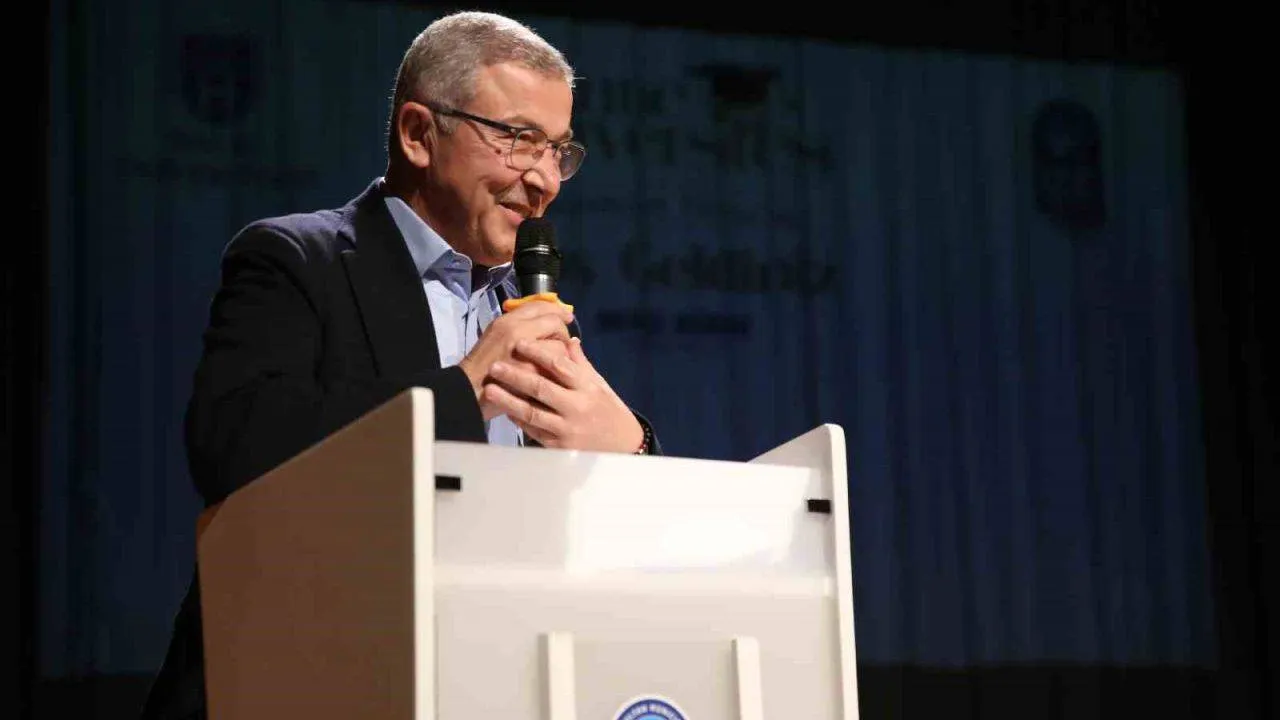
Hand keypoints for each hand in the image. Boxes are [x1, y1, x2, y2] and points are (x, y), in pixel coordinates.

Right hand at [458, 300, 574, 418]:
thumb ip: (519, 327)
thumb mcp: (496, 337)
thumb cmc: (483, 366)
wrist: (470, 391)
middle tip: (563, 341)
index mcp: (506, 322)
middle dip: (562, 332)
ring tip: (557, 361)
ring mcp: (526, 354)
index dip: (556, 309)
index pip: (539, 306)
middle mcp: (516, 332)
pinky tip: (554, 374)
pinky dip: (559, 370)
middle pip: (553, 323)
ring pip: (559, 345)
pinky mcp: (533, 374)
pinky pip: (556, 367)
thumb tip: (547, 321)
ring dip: (562, 352)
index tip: (566, 316)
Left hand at [481, 336, 644, 452]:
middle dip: (515, 376)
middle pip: (541, 389)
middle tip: (494, 365)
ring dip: (508, 400)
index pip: (559, 365)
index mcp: (587, 387)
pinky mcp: (560, 446)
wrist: (623, 445)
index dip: (538, 352)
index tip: (519, 343)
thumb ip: (581, 364)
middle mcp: (577, 407)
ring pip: (532, 413)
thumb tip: (568, 340)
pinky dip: (517, 420)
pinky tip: (504, 410)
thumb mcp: (599, 384)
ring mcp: (567, 428)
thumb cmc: (609, 410)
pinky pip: (534, 431)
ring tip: (489, 389)